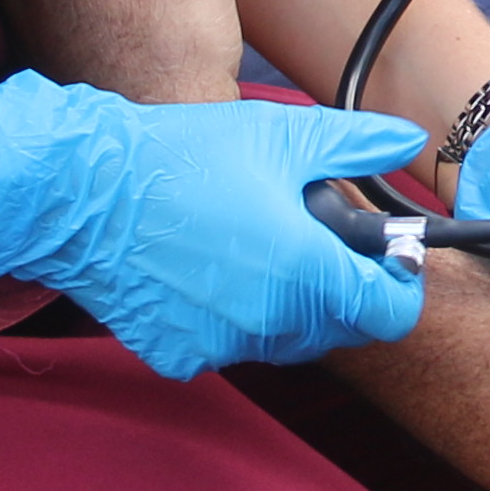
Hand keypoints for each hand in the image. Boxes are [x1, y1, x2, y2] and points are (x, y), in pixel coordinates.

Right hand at [0, 73, 424, 376]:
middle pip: (341, 328)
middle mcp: (269, 323)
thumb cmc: (180, 158)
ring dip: (288, 305)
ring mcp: (221, 346)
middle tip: (311, 237)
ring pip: (285, 340)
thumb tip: (407, 140)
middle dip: (342, 289)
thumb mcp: (282, 136)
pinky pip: (228, 345)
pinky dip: (231, 317)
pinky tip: (208, 270)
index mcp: (305, 272)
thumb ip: (357, 144)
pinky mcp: (178, 354)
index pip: (390, 313)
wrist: (82, 190)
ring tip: (256, 246)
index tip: (384, 257)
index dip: (397, 284)